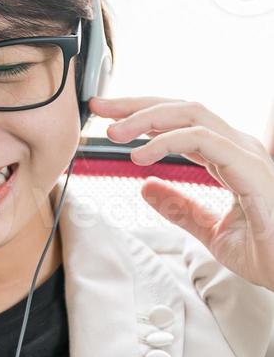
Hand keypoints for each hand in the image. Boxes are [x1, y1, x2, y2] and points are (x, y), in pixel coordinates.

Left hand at [89, 95, 273, 292]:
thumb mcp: (210, 231)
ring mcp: (246, 153)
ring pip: (192, 113)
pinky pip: (203, 139)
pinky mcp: (250, 167)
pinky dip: (167, 140)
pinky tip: (141, 154)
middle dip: (138, 104)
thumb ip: (180, 208)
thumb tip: (146, 187)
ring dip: (147, 118)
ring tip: (114, 132)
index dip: (142, 116)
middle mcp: (239, 147)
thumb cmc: (267, 252)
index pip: (181, 123)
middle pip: (183, 108)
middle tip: (100, 106)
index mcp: (230, 157)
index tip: (108, 118)